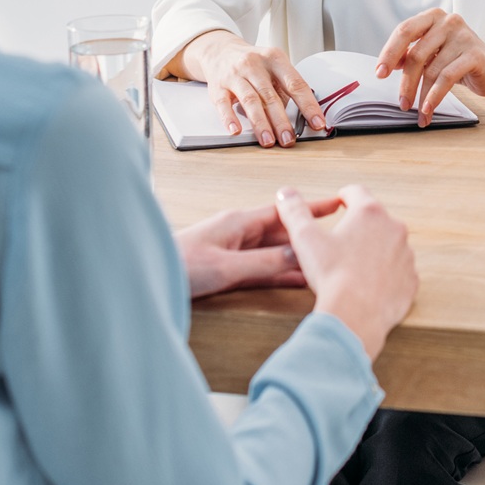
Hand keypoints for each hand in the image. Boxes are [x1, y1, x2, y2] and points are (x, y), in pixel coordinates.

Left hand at [175, 199, 339, 298]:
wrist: (147, 280)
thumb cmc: (177, 267)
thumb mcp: (227, 267)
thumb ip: (264, 263)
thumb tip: (299, 256)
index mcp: (238, 222)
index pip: (284, 212)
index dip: (311, 209)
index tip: (336, 203)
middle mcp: (238, 233)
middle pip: (283, 232)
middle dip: (309, 235)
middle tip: (338, 239)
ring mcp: (234, 251)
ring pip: (275, 252)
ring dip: (297, 257)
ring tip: (325, 262)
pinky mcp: (228, 269)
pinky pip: (263, 269)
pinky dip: (281, 273)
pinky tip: (297, 279)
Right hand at [189, 31, 325, 148]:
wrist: (220, 50)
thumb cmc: (254, 64)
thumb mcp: (274, 66)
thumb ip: (285, 88)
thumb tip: (300, 118)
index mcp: (275, 59)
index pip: (296, 84)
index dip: (308, 105)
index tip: (317, 123)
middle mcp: (255, 64)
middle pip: (271, 96)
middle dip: (281, 121)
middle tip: (289, 139)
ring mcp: (235, 75)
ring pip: (250, 101)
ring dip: (260, 124)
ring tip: (268, 141)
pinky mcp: (218, 86)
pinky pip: (223, 104)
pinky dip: (229, 118)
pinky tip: (236, 131)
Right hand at [275, 184, 417, 359]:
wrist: (354, 316)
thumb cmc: (330, 275)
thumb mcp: (305, 238)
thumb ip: (294, 211)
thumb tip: (285, 192)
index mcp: (369, 213)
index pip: (357, 192)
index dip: (345, 196)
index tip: (341, 201)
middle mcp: (394, 229)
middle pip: (376, 219)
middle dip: (361, 226)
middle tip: (343, 240)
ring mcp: (406, 255)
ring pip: (390, 245)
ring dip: (376, 251)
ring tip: (355, 266)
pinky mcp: (411, 281)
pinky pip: (400, 272)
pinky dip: (387, 275)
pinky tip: (370, 284)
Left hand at [375, 10, 484, 124]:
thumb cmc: (460, 61)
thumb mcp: (433, 55)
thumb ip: (411, 55)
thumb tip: (388, 64)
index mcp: (433, 17)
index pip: (404, 31)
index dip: (389, 53)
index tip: (380, 73)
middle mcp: (448, 22)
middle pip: (416, 54)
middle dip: (405, 82)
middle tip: (401, 102)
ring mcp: (463, 36)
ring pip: (431, 70)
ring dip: (421, 96)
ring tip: (419, 112)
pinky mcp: (475, 55)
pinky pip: (447, 78)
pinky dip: (435, 96)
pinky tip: (429, 108)